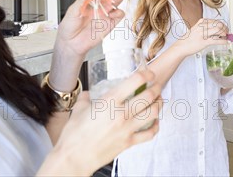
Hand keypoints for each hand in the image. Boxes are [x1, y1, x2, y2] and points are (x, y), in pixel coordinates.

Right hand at [40, 69, 161, 175]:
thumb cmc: (73, 135)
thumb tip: (87, 95)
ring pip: (153, 113)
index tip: (149, 74)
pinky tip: (154, 122)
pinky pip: (149, 134)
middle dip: (156, 88)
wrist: (74, 158)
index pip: (135, 81)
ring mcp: (127, 129)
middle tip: (156, 85)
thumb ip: (85, 99)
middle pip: (149, 96)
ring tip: (158, 100)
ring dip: (159, 104)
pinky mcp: (129, 142)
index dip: (146, 75)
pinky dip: (155, 127)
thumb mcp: (78, 110)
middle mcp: (121, 113)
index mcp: (110, 101)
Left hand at [56, 0, 124, 56]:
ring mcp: (105, 13)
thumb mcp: (73, 10)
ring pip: (117, 0)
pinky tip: (111, 14)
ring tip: (109, 2)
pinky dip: (119, 12)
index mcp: (89, 1)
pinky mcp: (111, 23)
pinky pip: (120, 14)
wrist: (71, 43)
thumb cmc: (69, 27)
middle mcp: (99, 5)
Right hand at [179, 18, 228, 56]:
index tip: (224, 27)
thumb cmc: (188, 39)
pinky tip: (227, 42)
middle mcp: (202, 27)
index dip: (221, 24)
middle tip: (227, 32)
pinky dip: (224, 41)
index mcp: (200, 23)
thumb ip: (202, 26)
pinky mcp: (204, 42)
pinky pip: (217, 40)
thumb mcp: (194, 29)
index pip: (214, 21)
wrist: (181, 47)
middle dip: (225, 28)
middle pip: (218, 24)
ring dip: (225, 33)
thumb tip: (212, 27)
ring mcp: (203, 34)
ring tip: (227, 37)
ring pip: (218, 30)